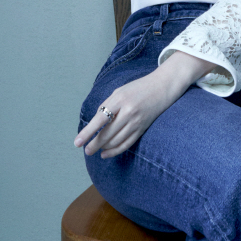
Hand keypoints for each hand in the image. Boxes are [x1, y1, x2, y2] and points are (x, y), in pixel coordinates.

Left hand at [74, 51, 215, 157]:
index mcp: (119, 99)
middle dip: (94, 144)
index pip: (99, 119)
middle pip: (107, 134)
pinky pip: (126, 144)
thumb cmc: (138, 88)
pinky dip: (115, 151)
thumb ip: (107, 105)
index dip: (87, 133)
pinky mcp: (142, 129)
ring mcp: (136, 122)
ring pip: (115, 141)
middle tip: (86, 150)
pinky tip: (106, 153)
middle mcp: (128, 112)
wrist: (163, 87)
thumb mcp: (120, 91)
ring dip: (103, 148)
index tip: (77, 143)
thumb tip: (95, 123)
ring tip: (95, 150)